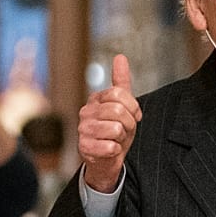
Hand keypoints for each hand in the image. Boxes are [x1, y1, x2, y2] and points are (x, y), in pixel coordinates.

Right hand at [78, 55, 140, 191]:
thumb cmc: (115, 132)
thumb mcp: (122, 106)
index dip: (132, 107)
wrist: (107, 159)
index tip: (133, 116)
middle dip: (129, 124)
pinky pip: (111, 146)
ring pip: (116, 129)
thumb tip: (120, 57)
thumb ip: (121, 82)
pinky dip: (115, 150)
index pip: (118, 93)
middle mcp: (85, 112)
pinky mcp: (84, 147)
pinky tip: (109, 150)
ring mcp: (82, 129)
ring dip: (122, 138)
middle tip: (124, 131)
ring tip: (115, 139)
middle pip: (118, 111)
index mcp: (95, 99)